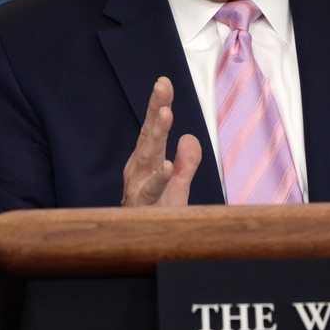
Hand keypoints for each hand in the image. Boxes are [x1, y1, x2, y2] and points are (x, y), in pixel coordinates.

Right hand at [122, 76, 201, 205]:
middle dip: (156, 111)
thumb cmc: (155, 216)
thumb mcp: (176, 187)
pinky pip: (153, 191)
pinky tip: (166, 166)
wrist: (139, 247)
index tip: (164, 82)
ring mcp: (140, 187)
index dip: (157, 105)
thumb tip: (190, 137)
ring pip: (148, 157)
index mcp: (145, 162)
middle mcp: (139, 170)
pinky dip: (159, 179)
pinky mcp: (146, 206)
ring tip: (166, 114)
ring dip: (157, 135)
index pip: (152, 129)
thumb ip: (186, 163)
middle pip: (148, 136)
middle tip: (162, 88)